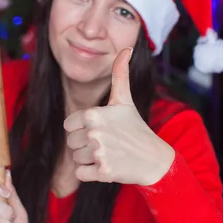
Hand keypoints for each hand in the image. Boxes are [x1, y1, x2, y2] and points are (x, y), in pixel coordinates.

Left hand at [64, 48, 174, 185]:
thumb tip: (125, 48)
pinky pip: (80, 174)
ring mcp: (99, 153)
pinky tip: (106, 166)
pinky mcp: (103, 172)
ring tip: (107, 154)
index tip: (99, 129)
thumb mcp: (125, 100)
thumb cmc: (136, 128)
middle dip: (84, 145)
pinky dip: (90, 174)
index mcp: (94, 114)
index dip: (80, 128)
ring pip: (75, 159)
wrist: (154, 159)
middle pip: (70, 142)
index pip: (68, 125)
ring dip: (87, 159)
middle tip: (106, 143)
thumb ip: (120, 74)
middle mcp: (95, 132)